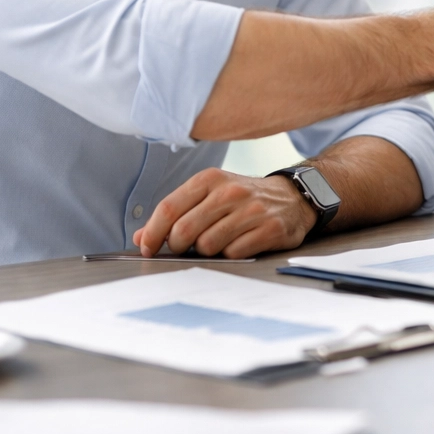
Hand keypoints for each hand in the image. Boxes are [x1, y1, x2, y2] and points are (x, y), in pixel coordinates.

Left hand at [133, 167, 314, 257]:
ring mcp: (252, 210)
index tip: (147, 248)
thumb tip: (141, 238)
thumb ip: (176, 214)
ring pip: (208, 245)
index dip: (152, 233)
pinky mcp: (270, 229)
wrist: (292, 197)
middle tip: (185, 248)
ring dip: (207, 251)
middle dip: (178, 246)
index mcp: (210, 179)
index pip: (169, 208)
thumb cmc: (243, 199)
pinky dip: (231, 254)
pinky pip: (234, 253)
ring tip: (218, 242)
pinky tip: (239, 244)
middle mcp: (230, 192)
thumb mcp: (209, 195)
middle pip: (184, 230)